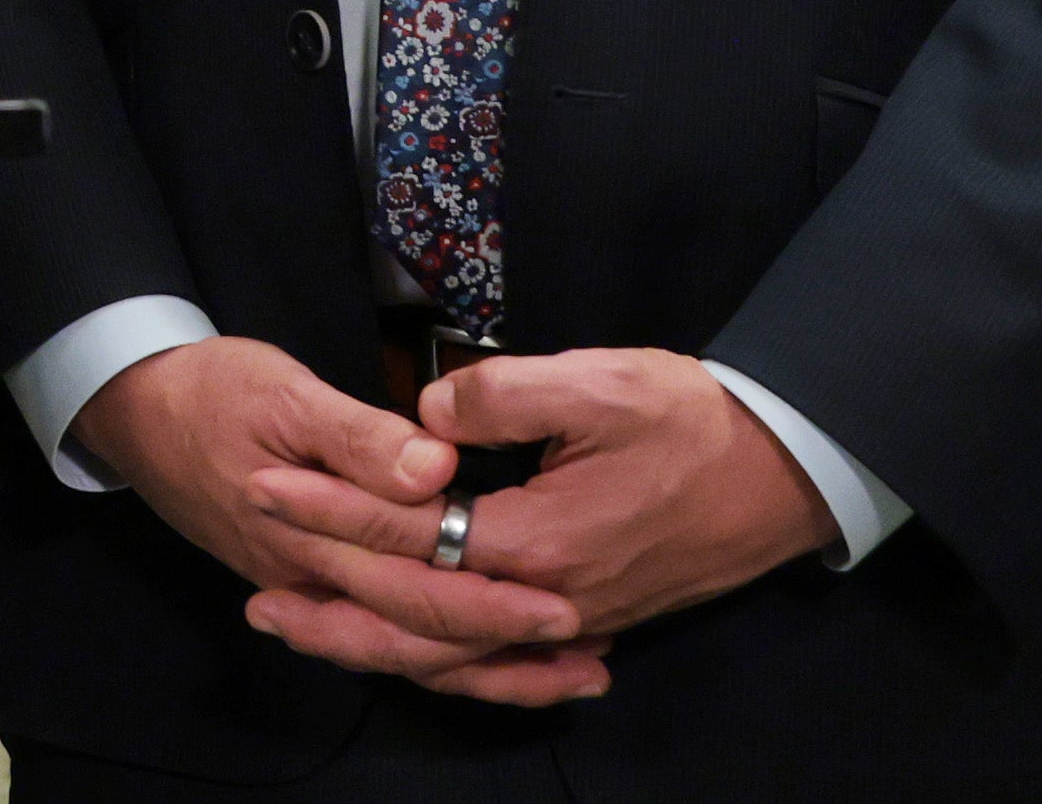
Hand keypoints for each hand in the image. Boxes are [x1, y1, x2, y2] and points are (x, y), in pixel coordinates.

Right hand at [71, 334, 603, 706]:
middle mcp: (314, 579)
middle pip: (420, 632)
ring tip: (568, 675)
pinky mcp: (312, 586)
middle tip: (589, 653)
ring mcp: (311, 590)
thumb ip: (357, 436)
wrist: (136, 411)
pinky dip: (444, 655)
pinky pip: (385, 639)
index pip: (415, 578)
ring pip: (406, 651)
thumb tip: (435, 469)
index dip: (492, 594)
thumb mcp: (281, 391)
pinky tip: (493, 658)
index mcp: (312, 533)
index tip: (564, 600)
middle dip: (509, 648)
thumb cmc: (214, 391)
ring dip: (487, 669)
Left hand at [254, 348, 833, 666]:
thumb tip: (427, 415)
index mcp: (539, 543)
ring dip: (375, 644)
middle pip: (417, 622)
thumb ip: (499, 395)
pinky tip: (401, 649)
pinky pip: (495, 654)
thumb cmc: (693, 420)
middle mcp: (549, 597)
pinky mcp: (589, 614)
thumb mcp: (596, 383)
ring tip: (304, 628)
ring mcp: (572, 615)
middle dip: (332, 606)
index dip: (331, 509)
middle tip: (255, 598)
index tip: (265, 486)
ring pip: (454, 653)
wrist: (786, 470)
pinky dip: (441, 657)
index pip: (408, 535)